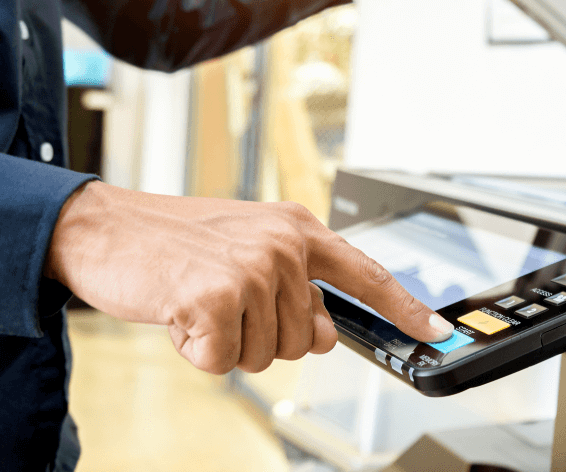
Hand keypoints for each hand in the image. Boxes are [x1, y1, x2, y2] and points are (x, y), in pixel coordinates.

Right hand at [45, 181, 453, 374]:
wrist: (104, 228)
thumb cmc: (176, 243)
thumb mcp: (249, 251)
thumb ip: (295, 290)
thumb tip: (326, 337)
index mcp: (298, 229)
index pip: (367, 275)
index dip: (406, 309)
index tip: (435, 332)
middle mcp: (285, 246)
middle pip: (307, 339)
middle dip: (265, 336)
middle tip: (224, 303)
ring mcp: (254, 270)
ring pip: (269, 356)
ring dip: (229, 343)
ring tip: (199, 301)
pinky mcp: (217, 298)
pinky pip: (225, 363)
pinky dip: (197, 352)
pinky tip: (180, 314)